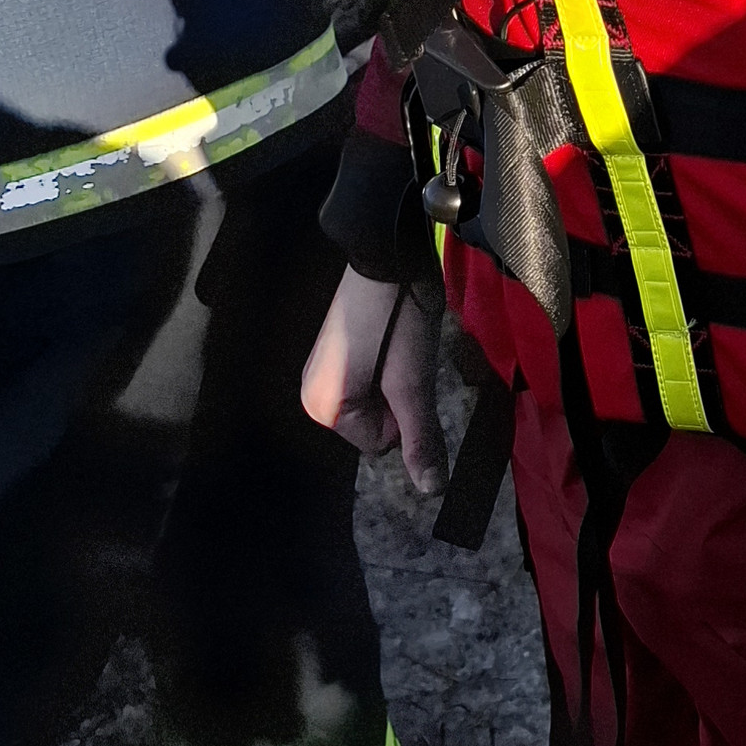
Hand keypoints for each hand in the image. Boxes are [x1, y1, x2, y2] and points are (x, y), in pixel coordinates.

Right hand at [302, 265, 446, 496]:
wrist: (389, 253)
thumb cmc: (399, 321)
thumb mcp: (413, 383)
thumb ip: (420, 438)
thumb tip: (431, 491)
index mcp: (324, 408)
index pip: (381, 444)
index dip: (405, 414)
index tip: (405, 374)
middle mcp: (313, 394)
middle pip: (377, 424)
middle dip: (398, 397)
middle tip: (403, 356)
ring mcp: (321, 370)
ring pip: (378, 401)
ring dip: (397, 379)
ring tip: (398, 343)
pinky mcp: (336, 349)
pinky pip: (370, 378)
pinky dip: (388, 362)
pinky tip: (391, 335)